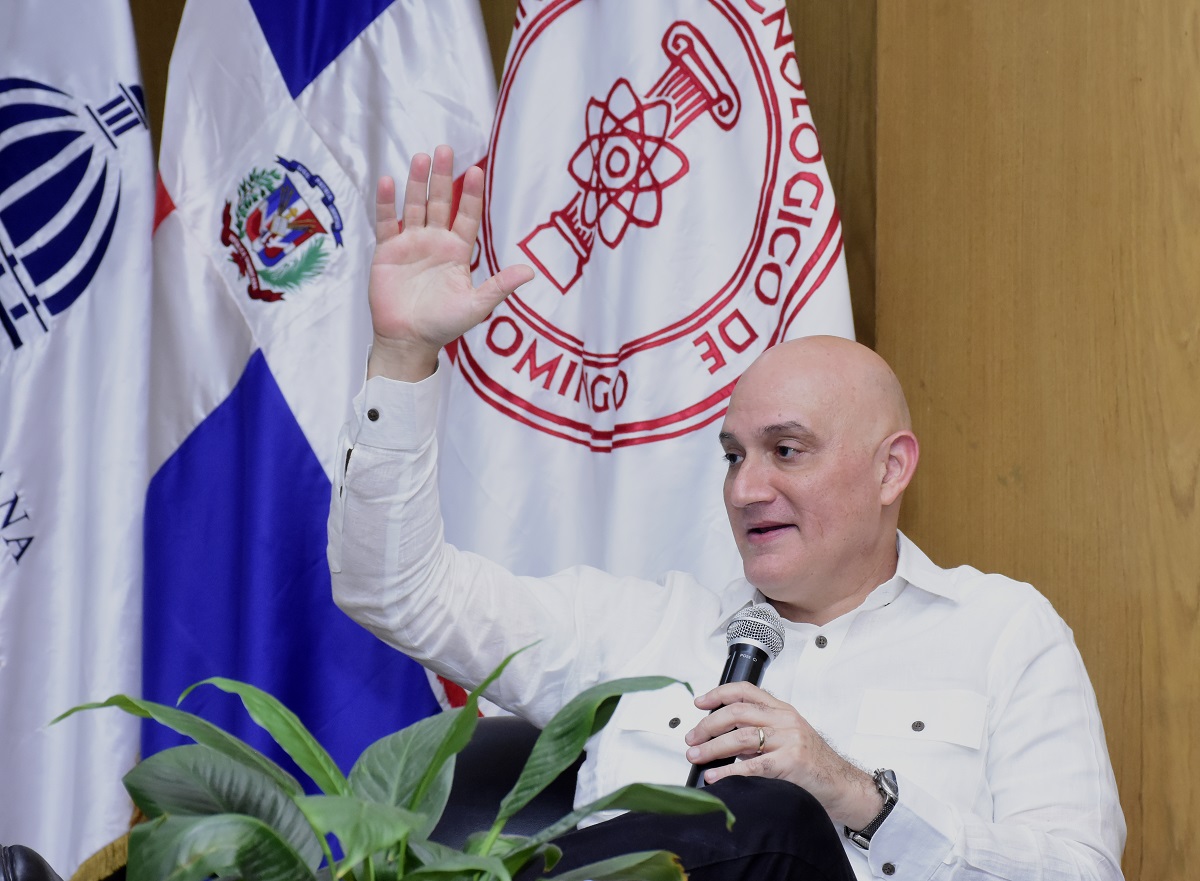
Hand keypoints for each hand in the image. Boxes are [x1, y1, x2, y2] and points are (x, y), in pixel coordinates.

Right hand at [367, 145, 534, 380]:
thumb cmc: (443, 325)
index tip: (476, 171)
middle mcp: (435, 241)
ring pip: (414, 206)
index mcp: (457, 251)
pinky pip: (386, 222)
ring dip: (417, 182)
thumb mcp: (476, 306)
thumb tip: (530, 272)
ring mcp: (410, 243)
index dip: (470, 194)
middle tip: (445, 150)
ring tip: (421, 158)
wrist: (408, 340)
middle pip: (439, 202)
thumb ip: (500, 286)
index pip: (467, 216)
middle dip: (442, 177)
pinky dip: (386, 203)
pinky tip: (388, 182)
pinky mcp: (387, 251)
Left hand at [684, 681, 881, 828]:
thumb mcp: (787, 740)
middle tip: (692, 738)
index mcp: (783, 711)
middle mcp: (785, 721)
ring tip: (696, 756)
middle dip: (708, 724)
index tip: (700, 702)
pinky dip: (728, 771)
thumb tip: (723, 741)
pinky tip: (715, 776)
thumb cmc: (814, 764)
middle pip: (737, 712)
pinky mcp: (791, 762)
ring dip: (712, 747)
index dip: (719, 694)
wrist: (843, 785)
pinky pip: (752, 766)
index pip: (746, 691)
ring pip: (740, 737)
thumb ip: (759, 736)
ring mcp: (789, 740)